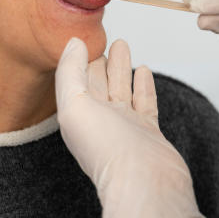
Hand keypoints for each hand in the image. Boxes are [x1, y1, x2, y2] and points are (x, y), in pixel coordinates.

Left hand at [56, 38, 209, 217]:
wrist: (145, 181)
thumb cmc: (109, 150)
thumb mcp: (75, 105)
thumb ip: (70, 72)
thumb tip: (72, 43)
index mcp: (78, 116)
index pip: (76, 79)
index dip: (79, 57)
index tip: (82, 36)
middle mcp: (100, 121)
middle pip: (99, 82)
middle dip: (101, 60)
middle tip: (106, 38)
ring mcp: (125, 126)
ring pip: (122, 88)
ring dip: (122, 67)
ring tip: (123, 45)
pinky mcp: (148, 131)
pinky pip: (144, 101)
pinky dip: (142, 85)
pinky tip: (143, 71)